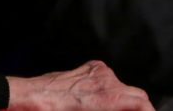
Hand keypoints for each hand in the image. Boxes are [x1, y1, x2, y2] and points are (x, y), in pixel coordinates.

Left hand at [6, 60, 153, 110]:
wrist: (30, 98)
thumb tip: (126, 109)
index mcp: (106, 98)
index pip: (141, 102)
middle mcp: (106, 80)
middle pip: (136, 95)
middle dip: (137, 108)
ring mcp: (99, 71)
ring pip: (123, 88)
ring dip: (121, 101)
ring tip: (111, 110)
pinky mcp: (92, 67)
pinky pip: (109, 79)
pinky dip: (110, 91)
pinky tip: (97, 101)